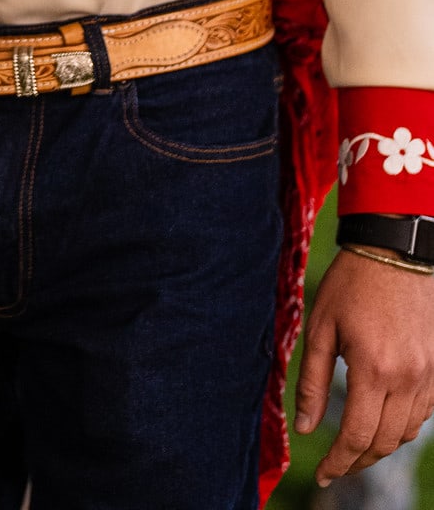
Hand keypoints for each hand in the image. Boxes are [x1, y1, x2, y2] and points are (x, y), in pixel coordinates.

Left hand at [296, 246, 433, 486]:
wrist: (396, 252)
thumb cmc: (351, 284)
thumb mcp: (320, 326)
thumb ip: (312, 381)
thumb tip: (305, 427)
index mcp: (373, 370)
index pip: (357, 436)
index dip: (338, 462)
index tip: (322, 474)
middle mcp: (407, 380)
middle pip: (384, 442)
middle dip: (357, 461)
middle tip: (335, 468)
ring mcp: (428, 377)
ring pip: (406, 433)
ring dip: (380, 446)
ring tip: (354, 448)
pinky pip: (423, 415)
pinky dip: (402, 426)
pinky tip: (381, 420)